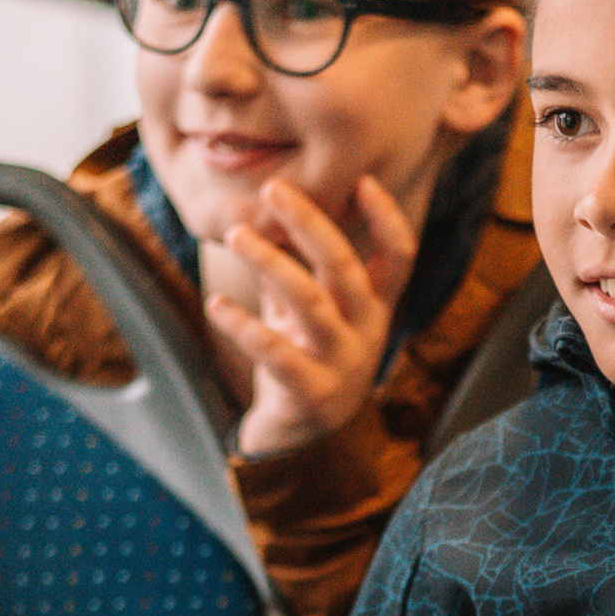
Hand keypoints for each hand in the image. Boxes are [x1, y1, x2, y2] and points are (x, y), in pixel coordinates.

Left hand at [209, 176, 416, 457]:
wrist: (304, 436)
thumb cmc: (306, 354)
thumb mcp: (311, 308)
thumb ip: (299, 265)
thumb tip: (269, 208)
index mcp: (375, 307)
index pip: (398, 257)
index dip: (386, 219)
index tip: (362, 179)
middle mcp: (367, 332)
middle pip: (345, 268)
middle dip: (310, 224)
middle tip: (274, 189)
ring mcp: (342, 364)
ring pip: (310, 303)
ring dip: (271, 263)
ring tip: (238, 234)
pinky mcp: (311, 394)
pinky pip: (276, 354)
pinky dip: (244, 327)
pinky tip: (216, 306)